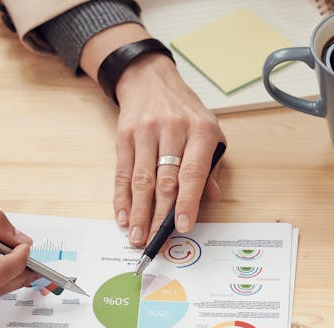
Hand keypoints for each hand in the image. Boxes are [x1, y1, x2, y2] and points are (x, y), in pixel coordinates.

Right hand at [113, 53, 224, 246]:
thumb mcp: (210, 131)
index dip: (188, 202)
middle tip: (155, 241)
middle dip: (159, 215)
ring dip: (138, 212)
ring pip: (141, 180)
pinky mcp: (125, 136)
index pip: (193, 172)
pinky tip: (123, 215)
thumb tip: (210, 198)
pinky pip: (122, 172)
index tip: (183, 226)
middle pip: (165, 181)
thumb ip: (211, 166)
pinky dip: (122, 198)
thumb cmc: (185, 112)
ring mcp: (146, 132)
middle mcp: (173, 129)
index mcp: (201, 130)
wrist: (151, 81)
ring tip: (137, 236)